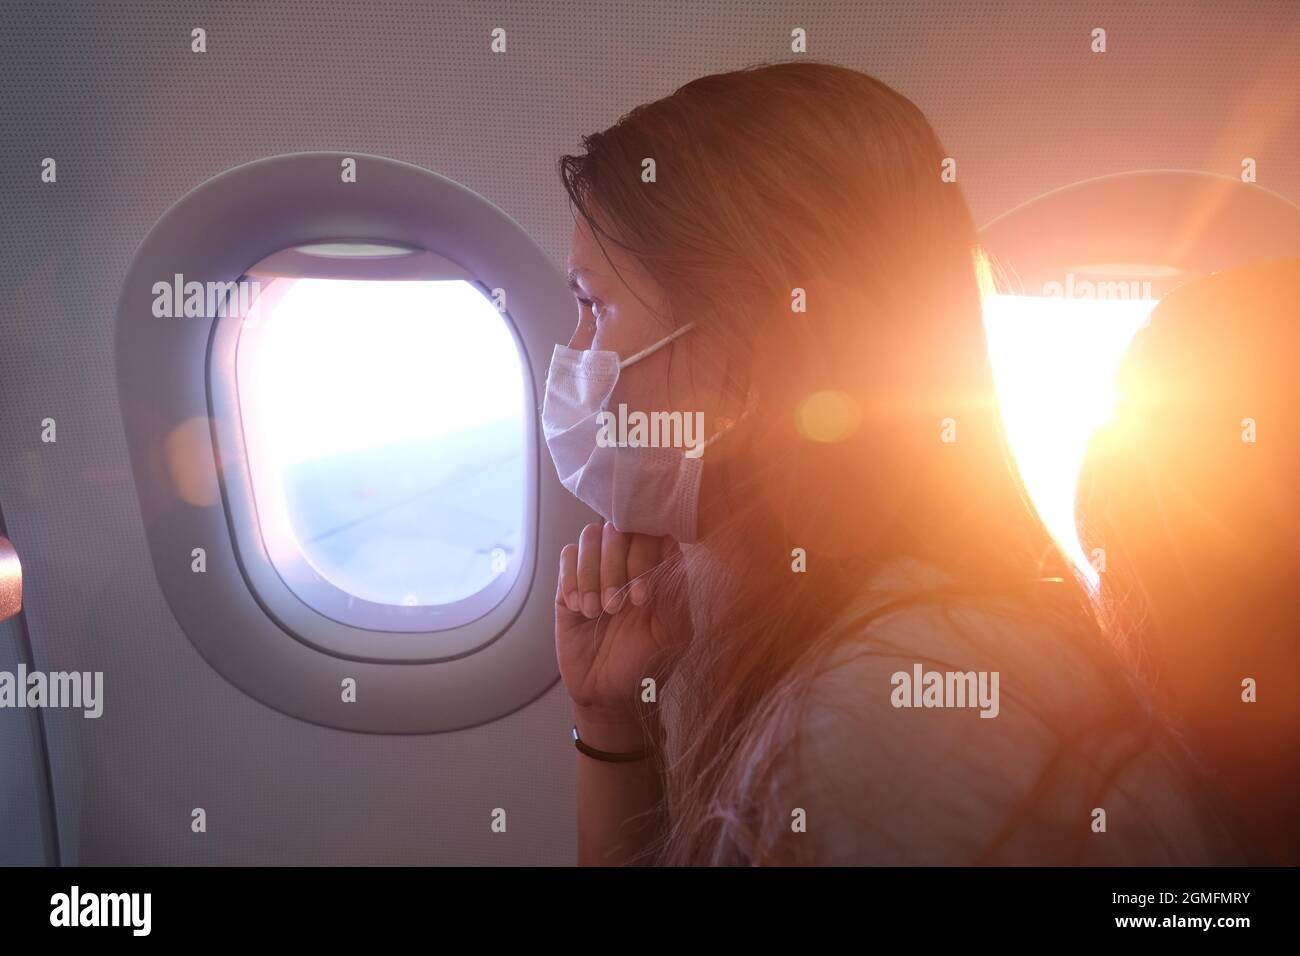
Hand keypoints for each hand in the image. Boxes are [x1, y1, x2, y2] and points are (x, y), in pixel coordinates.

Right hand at [555, 522, 682, 741]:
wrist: (610, 695)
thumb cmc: (648, 664)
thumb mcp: (672, 632)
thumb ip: (674, 588)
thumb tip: (671, 542)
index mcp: (656, 569)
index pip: (650, 530)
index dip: (643, 554)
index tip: (643, 597)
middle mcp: (627, 563)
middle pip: (616, 528)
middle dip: (615, 567)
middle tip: (617, 607)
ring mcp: (597, 571)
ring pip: (589, 536)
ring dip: (592, 573)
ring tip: (597, 612)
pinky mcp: (568, 585)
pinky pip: (566, 557)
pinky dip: (572, 580)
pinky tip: (580, 610)